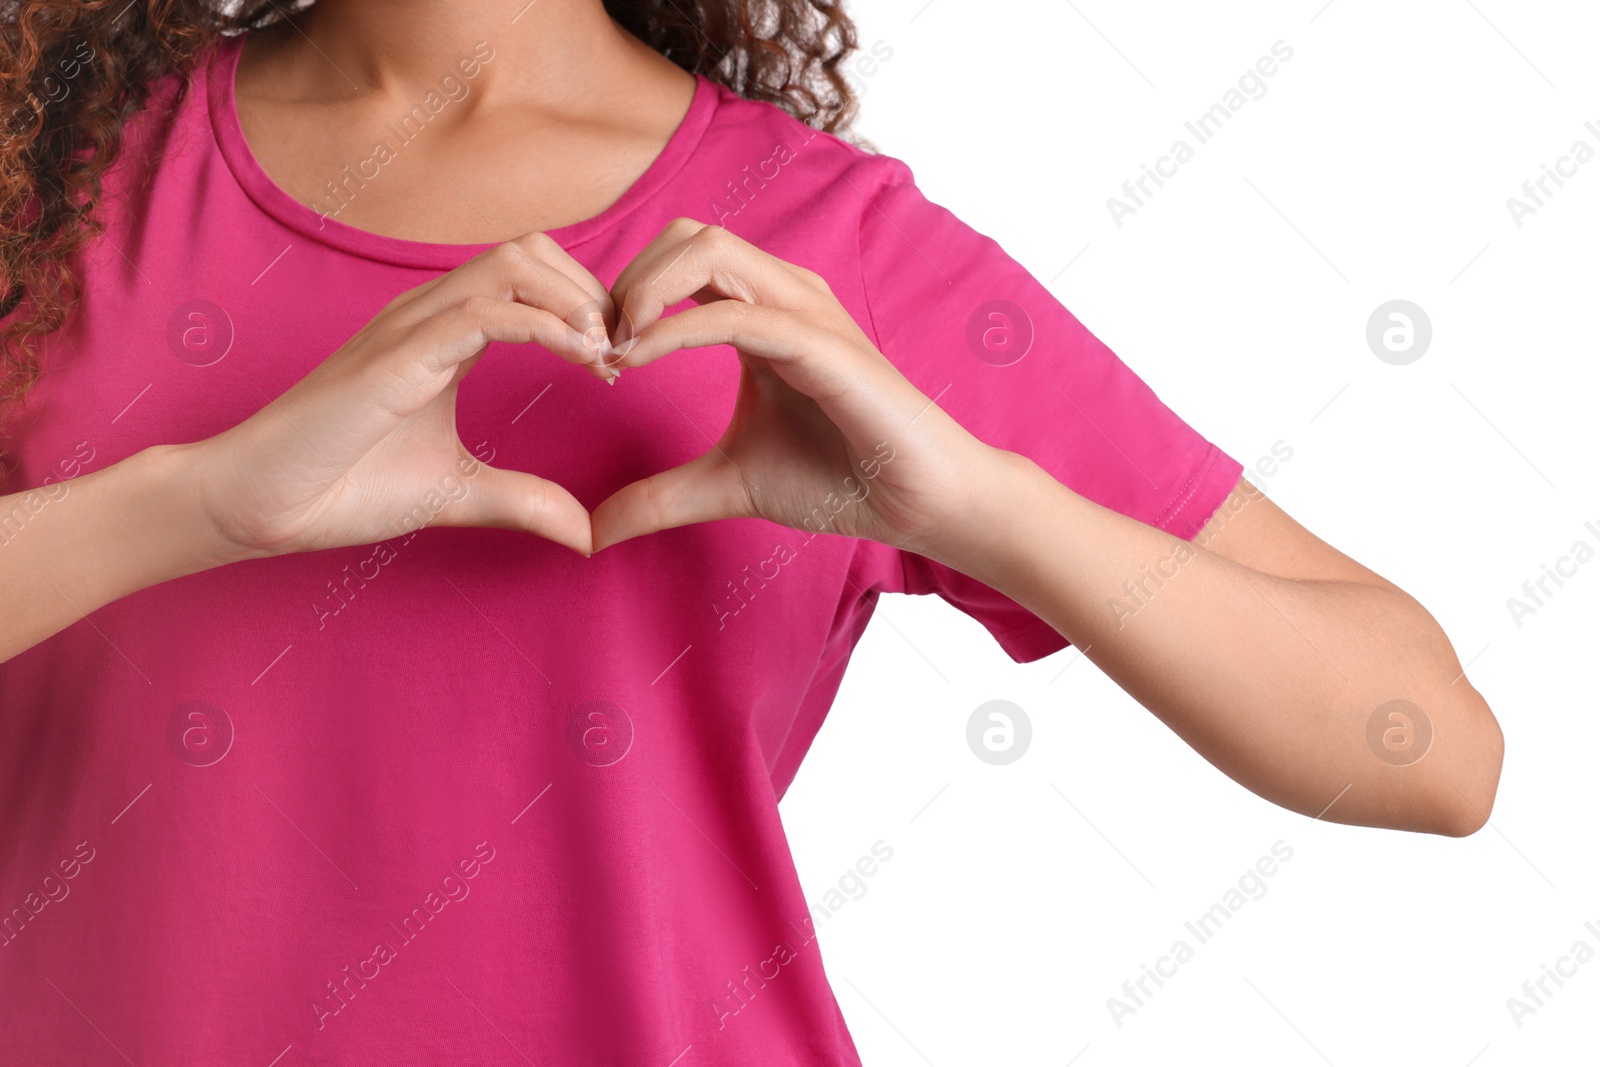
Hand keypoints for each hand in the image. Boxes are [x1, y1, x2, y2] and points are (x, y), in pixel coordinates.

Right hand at [188, 233, 619, 559]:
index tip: (615, 363)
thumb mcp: (457, 495)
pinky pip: (485, 313)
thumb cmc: (342, 487)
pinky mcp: (397, 356)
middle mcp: (428, 314)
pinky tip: (580, 357)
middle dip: (591, 290)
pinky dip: (546, 325)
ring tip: (604, 353)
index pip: (529, 278)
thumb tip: (586, 533)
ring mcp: (410, 327)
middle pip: (532, 250)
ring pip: (514, 264)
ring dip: (576, 300)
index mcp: (443, 333)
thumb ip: (523, 502)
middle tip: (620, 353)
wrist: (258, 504)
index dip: (584, 308)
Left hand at [591, 220, 1001, 556]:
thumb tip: (592, 533)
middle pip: (685, 234)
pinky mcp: (822, 346)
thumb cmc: (840, 480)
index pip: (679, 259)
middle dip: (626, 279)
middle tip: (597, 347)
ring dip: (645, 289)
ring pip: (708, 248)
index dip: (624, 294)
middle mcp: (782, 296)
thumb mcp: (727, 486)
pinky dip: (677, 330)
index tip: (594, 358)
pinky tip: (639, 360)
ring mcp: (805, 312)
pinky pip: (737, 314)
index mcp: (759, 313)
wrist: (916, 502)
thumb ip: (661, 498)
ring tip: (616, 350)